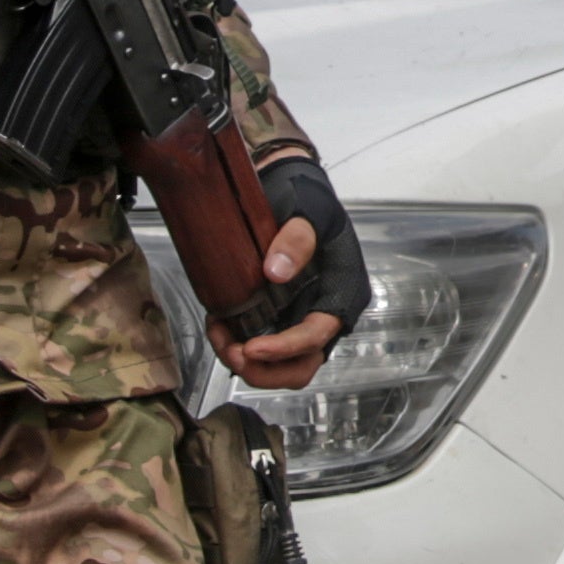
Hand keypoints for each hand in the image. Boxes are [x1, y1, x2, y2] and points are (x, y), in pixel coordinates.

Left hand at [212, 154, 368, 386]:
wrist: (293, 193)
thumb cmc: (308, 201)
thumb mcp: (308, 212)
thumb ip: (297, 239)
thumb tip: (276, 273)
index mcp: (343, 290)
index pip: (317, 334)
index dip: (284, 348)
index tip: (250, 347)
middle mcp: (325, 312)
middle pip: (302, 365)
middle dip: (266, 370)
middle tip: (233, 353)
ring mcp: (301, 319)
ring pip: (281, 366)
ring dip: (249, 365)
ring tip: (220, 338)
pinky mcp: (280, 318)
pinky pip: (263, 349)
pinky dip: (238, 348)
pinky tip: (220, 327)